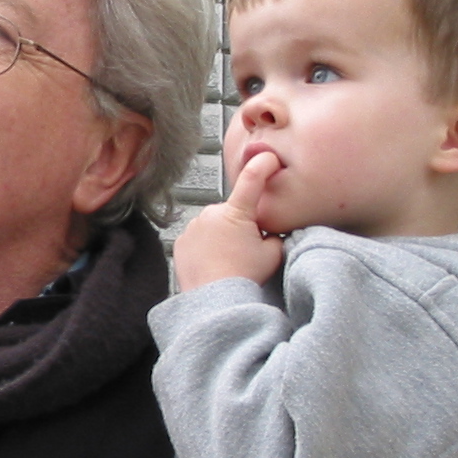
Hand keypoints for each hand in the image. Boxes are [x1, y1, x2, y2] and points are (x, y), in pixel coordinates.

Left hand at [173, 150, 283, 290]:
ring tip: (228, 260)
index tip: (270, 157)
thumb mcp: (273, 254)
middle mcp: (211, 213)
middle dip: (240, 224)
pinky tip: (213, 263)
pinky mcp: (181, 241)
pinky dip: (205, 246)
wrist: (213, 300)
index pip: (252, 179)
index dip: (263, 165)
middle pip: (232, 211)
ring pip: (214, 225)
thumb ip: (276, 236)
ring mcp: (193, 226)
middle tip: (246, 248)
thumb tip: (274, 231)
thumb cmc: (243, 277)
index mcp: (237, 212)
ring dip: (221, 235)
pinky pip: (198, 237)